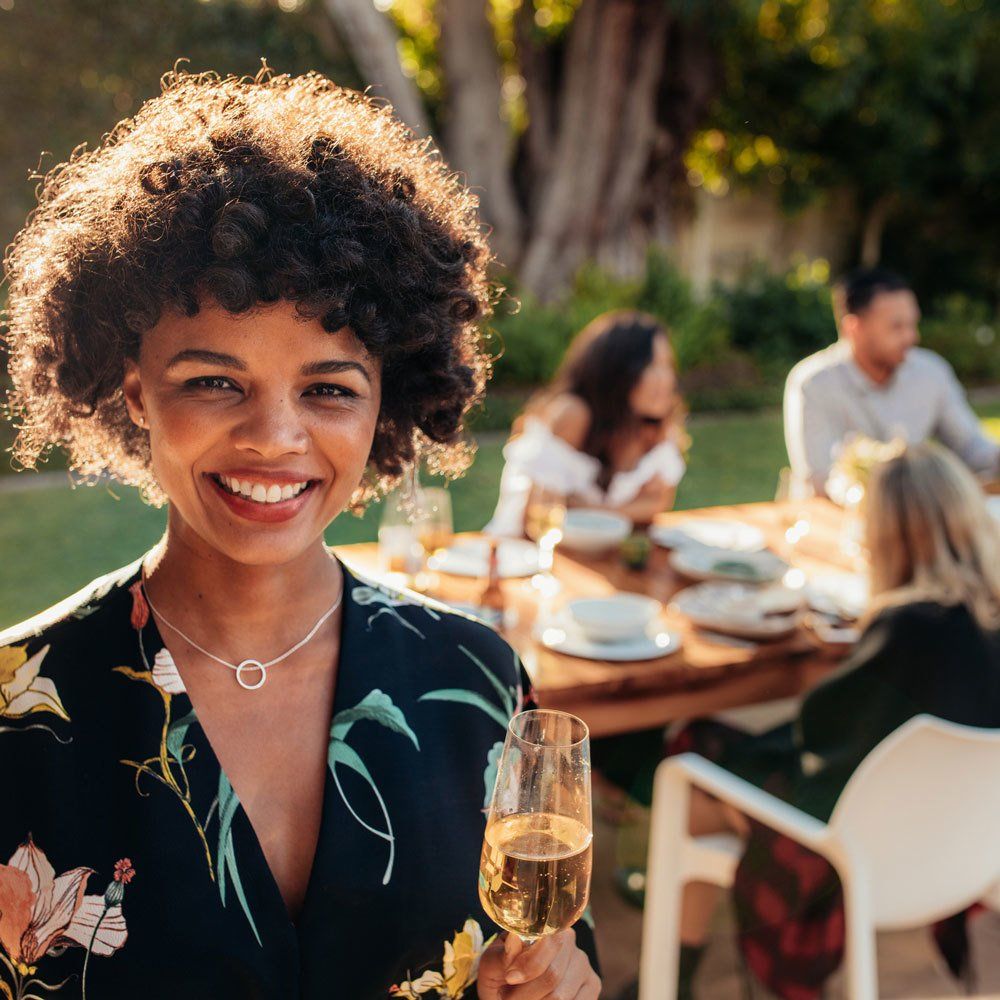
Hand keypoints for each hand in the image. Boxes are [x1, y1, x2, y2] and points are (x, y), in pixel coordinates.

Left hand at [477, 929, 600, 998]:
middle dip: (525, 994)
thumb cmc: (500, 972)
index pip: (548, 944)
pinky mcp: (592, 986)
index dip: (528, 966)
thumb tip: (515, 939)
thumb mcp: (493, 963)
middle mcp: (570, 941)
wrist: (508, 989)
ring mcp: (583, 964)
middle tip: (507, 998)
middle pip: (552, 976)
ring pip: (560, 996)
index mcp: (546, 926)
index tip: (509, 979)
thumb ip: (503, 954)